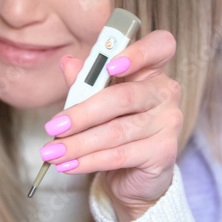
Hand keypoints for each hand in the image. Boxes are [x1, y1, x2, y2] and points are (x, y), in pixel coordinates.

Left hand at [41, 30, 182, 221]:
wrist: (134, 174)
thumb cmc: (116, 129)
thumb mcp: (97, 102)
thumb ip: (85, 83)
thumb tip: (68, 63)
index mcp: (151, 71)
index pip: (159, 47)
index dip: (137, 53)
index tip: (108, 66)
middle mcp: (165, 93)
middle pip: (123, 97)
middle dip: (82, 114)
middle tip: (54, 126)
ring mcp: (168, 123)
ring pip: (116, 131)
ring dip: (78, 144)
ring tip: (52, 152)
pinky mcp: (164, 152)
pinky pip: (119, 155)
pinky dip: (88, 161)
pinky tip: (69, 165)